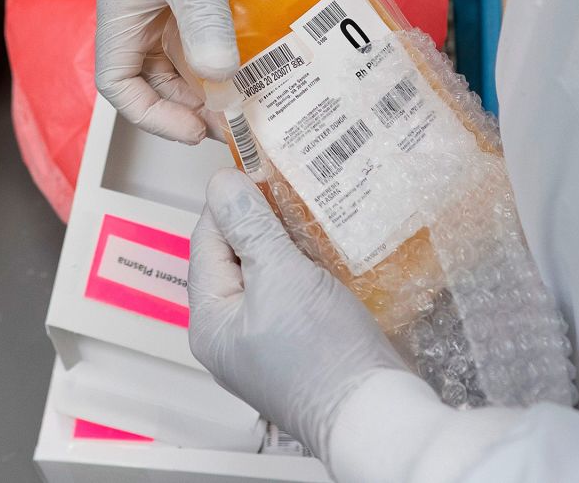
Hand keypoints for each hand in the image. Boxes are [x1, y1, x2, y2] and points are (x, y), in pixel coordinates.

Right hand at [95, 0, 257, 141]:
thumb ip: (204, 29)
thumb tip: (219, 80)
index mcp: (120, 11)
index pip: (117, 84)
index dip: (151, 115)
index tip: (195, 129)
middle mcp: (139, 13)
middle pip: (152, 80)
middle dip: (188, 106)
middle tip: (233, 121)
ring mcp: (169, 3)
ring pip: (181, 63)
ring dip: (209, 85)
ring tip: (247, 100)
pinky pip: (205, 39)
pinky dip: (225, 58)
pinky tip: (256, 67)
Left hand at [188, 169, 408, 461]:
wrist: (372, 411)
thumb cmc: (321, 352)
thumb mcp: (281, 276)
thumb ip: (249, 227)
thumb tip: (221, 184)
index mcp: (210, 319)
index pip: (206, 241)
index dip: (231, 201)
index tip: (259, 168)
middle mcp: (231, 332)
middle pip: (237, 256)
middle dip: (263, 219)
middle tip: (292, 184)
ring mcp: (266, 339)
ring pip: (269, 272)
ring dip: (289, 241)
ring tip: (314, 208)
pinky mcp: (300, 342)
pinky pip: (294, 290)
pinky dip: (308, 265)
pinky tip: (330, 245)